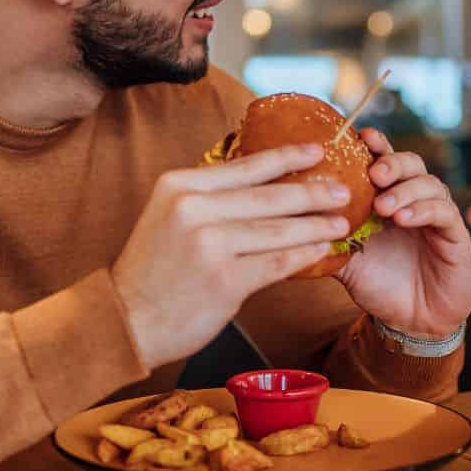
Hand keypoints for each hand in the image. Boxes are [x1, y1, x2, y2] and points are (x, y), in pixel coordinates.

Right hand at [112, 144, 352, 367]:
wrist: (126, 320)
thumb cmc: (154, 269)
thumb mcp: (170, 215)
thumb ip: (210, 197)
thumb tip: (264, 181)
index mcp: (180, 185)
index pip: (245, 166)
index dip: (287, 157)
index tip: (318, 150)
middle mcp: (193, 209)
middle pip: (268, 196)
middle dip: (313, 193)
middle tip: (344, 189)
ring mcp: (209, 245)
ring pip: (278, 229)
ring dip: (316, 226)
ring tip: (341, 222)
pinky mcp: (225, 280)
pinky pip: (277, 263)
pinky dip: (304, 256)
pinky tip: (322, 250)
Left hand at [337, 129, 470, 338]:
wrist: (410, 322)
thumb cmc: (379, 285)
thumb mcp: (346, 260)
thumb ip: (325, 238)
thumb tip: (287, 223)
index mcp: (388, 197)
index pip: (384, 160)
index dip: (376, 144)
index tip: (360, 136)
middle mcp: (414, 200)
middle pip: (411, 163)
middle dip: (392, 162)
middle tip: (374, 173)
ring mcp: (437, 216)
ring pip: (430, 184)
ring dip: (405, 190)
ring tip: (384, 206)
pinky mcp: (455, 236)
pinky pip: (444, 213)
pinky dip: (424, 210)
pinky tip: (405, 218)